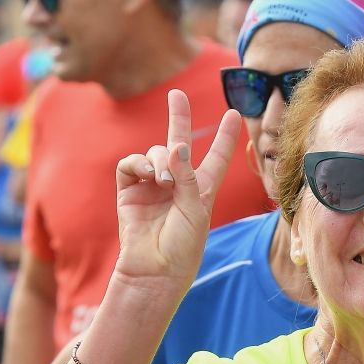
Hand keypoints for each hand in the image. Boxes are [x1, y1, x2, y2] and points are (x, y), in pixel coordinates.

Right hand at [112, 89, 242, 286]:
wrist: (155, 269)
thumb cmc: (183, 246)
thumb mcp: (196, 209)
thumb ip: (188, 176)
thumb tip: (176, 146)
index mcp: (202, 190)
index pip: (217, 158)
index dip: (225, 138)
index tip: (233, 114)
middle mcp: (178, 183)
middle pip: (180, 143)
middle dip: (178, 117)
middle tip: (177, 94)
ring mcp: (152, 185)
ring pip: (156, 152)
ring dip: (161, 160)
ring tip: (164, 182)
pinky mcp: (130, 190)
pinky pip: (131, 163)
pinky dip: (139, 163)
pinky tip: (148, 174)